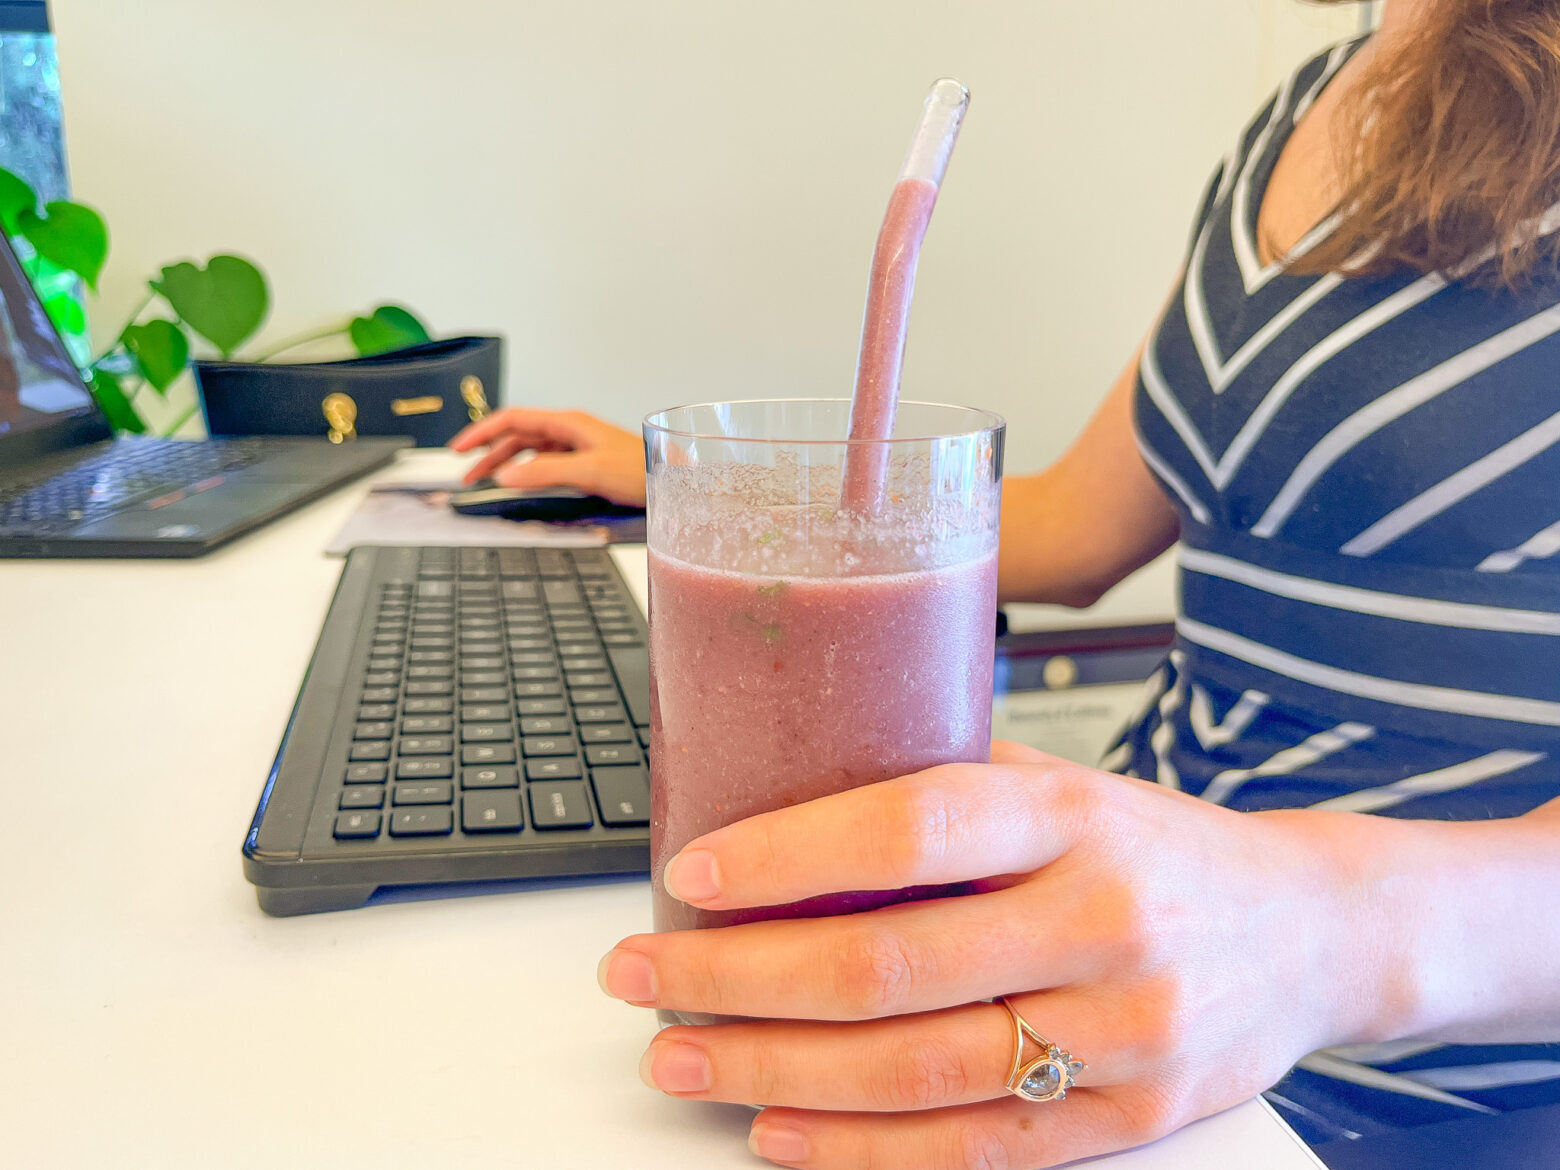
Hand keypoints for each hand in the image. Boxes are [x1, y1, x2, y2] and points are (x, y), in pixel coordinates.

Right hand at [449, 407, 645, 505]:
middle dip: (489, 452)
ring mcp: (578, 446)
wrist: (674, 478)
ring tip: (487, 482)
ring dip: (506, 464)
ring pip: (531, 451)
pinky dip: (527, 472)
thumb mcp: (589, 470)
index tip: (459, 449)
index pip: (513, 420)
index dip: (482, 433)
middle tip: (466, 473)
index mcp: (568, 422)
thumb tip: (507, 476)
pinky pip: (546, 463)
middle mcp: (571, 430)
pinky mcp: (585, 463)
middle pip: (518, 436)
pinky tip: (520, 484)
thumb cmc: (642, 469)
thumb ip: (545, 472)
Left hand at [600, 742, 1379, 1168]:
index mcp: (1078, 816)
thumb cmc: (1160, 848)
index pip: (913, 827)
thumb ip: (953, 788)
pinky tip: (777, 1131)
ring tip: (680, 1056)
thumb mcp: (1073, 784)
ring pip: (915, 1072)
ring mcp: (1121, 1033)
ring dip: (774, 1070)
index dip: (790, 854)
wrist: (1312, 935)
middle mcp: (1102, 922)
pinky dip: (860, 1152)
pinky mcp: (1129, 1120)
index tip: (693, 871)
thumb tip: (791, 788)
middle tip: (644, 973)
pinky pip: (973, 1150)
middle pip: (890, 967)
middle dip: (740, 976)